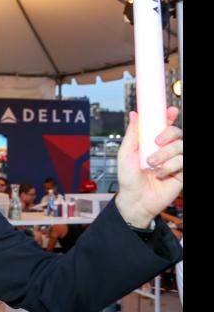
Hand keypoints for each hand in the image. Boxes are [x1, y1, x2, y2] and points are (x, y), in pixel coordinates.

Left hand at [115, 107, 182, 227]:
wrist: (135, 200)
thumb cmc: (129, 178)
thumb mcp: (126, 154)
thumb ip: (133, 134)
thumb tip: (134, 114)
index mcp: (153, 144)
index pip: (166, 126)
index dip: (170, 117)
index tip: (170, 111)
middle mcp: (167, 151)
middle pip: (178, 133)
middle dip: (169, 133)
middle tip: (156, 142)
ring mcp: (176, 162)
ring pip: (181, 147)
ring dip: (166, 154)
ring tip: (152, 165)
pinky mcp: (182, 174)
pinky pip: (184, 162)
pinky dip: (171, 166)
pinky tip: (161, 174)